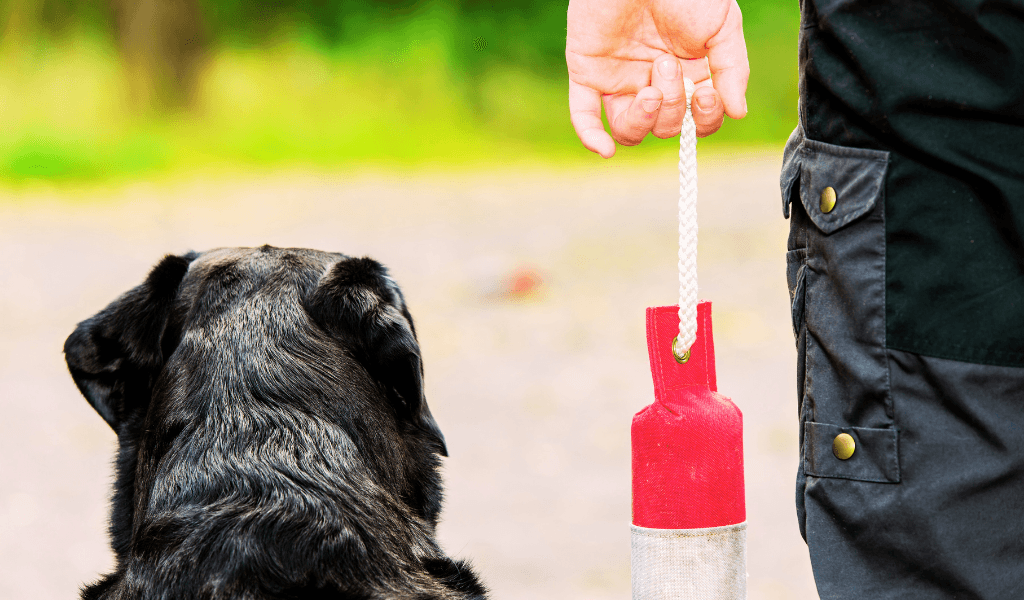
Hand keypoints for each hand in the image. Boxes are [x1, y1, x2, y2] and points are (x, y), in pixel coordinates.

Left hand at [566, 0, 748, 156]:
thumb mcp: (722, 25)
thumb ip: (732, 68)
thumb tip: (737, 113)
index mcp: (689, 73)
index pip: (697, 119)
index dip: (703, 118)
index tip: (706, 94)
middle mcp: (655, 82)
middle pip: (666, 127)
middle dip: (673, 105)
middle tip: (667, 64)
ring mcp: (620, 80)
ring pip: (629, 129)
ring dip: (644, 120)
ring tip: (650, 90)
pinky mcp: (588, 73)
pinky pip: (584, 116)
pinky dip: (591, 137)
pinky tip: (604, 150)